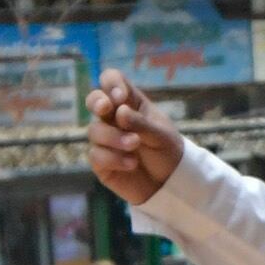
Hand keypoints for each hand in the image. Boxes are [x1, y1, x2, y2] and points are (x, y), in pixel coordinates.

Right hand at [85, 70, 186, 204]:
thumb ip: (141, 123)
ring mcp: (105, 139)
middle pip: (94, 100)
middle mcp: (114, 118)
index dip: (112, 83)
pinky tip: (132, 164)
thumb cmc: (167, 152)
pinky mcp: (101, 161)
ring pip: (94, 130)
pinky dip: (114, 158)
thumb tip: (119, 112)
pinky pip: (96, 155)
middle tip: (106, 108)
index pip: (112, 81)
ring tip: (135, 144)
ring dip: (114, 137)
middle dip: (96, 102)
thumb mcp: (161, 135)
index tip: (121, 97)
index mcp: (130, 103)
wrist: (170, 183)